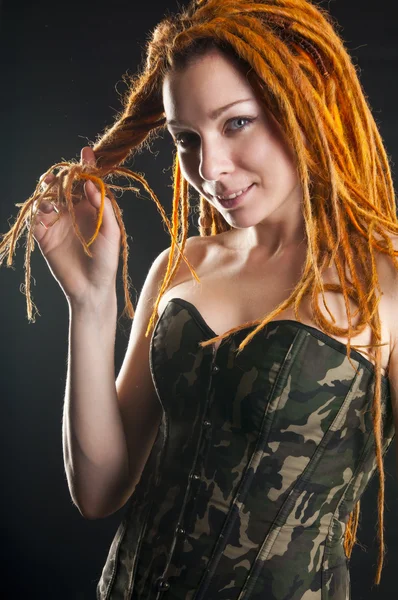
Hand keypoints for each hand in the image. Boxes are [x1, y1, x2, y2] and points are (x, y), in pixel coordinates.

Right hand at [32, 147, 120, 304]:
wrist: (92, 288)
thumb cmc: (106, 261)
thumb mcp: (111, 232)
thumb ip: (103, 207)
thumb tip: (93, 183)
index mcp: (91, 208)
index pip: (86, 182)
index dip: (85, 166)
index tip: (86, 152)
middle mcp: (73, 211)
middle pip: (63, 185)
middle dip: (62, 174)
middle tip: (63, 173)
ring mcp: (57, 222)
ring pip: (47, 197)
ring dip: (47, 188)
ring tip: (51, 186)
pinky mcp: (44, 235)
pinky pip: (36, 217)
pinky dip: (38, 208)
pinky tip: (47, 208)